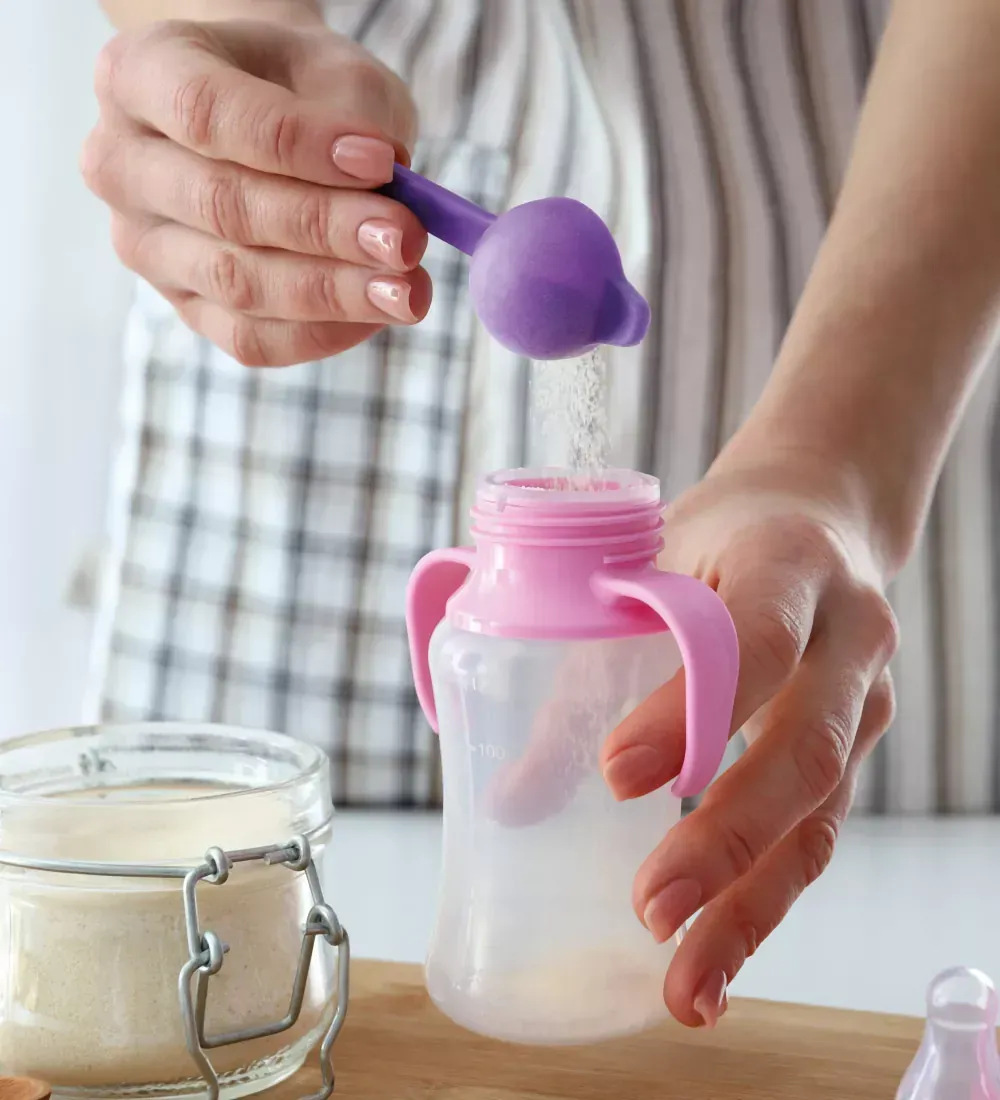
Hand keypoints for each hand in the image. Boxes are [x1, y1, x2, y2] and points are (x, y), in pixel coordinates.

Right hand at [82, 18, 427, 365]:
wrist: (268, 116)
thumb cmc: (299, 86)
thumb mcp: (333, 70)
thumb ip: (357, 117)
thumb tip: (391, 194)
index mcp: (138, 75)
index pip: (207, 113)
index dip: (296, 144)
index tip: (381, 160)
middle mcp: (121, 165)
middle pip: (223, 208)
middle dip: (326, 229)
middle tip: (406, 239)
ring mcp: (145, 247)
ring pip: (237, 284)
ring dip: (333, 293)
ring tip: (408, 290)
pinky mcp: (184, 308)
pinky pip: (249, 338)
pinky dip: (322, 333)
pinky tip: (378, 314)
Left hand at [600, 448, 898, 1028]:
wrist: (813, 515)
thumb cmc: (714, 540)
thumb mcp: (649, 569)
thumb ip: (584, 667)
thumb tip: (512, 799)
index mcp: (789, 563)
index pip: (753, 642)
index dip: (690, 710)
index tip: (617, 775)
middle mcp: (848, 635)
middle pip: (806, 747)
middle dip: (728, 838)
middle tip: (650, 909)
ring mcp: (864, 697)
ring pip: (822, 812)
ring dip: (753, 905)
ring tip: (687, 985)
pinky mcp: (855, 748)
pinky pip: (820, 832)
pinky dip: (767, 899)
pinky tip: (717, 959)